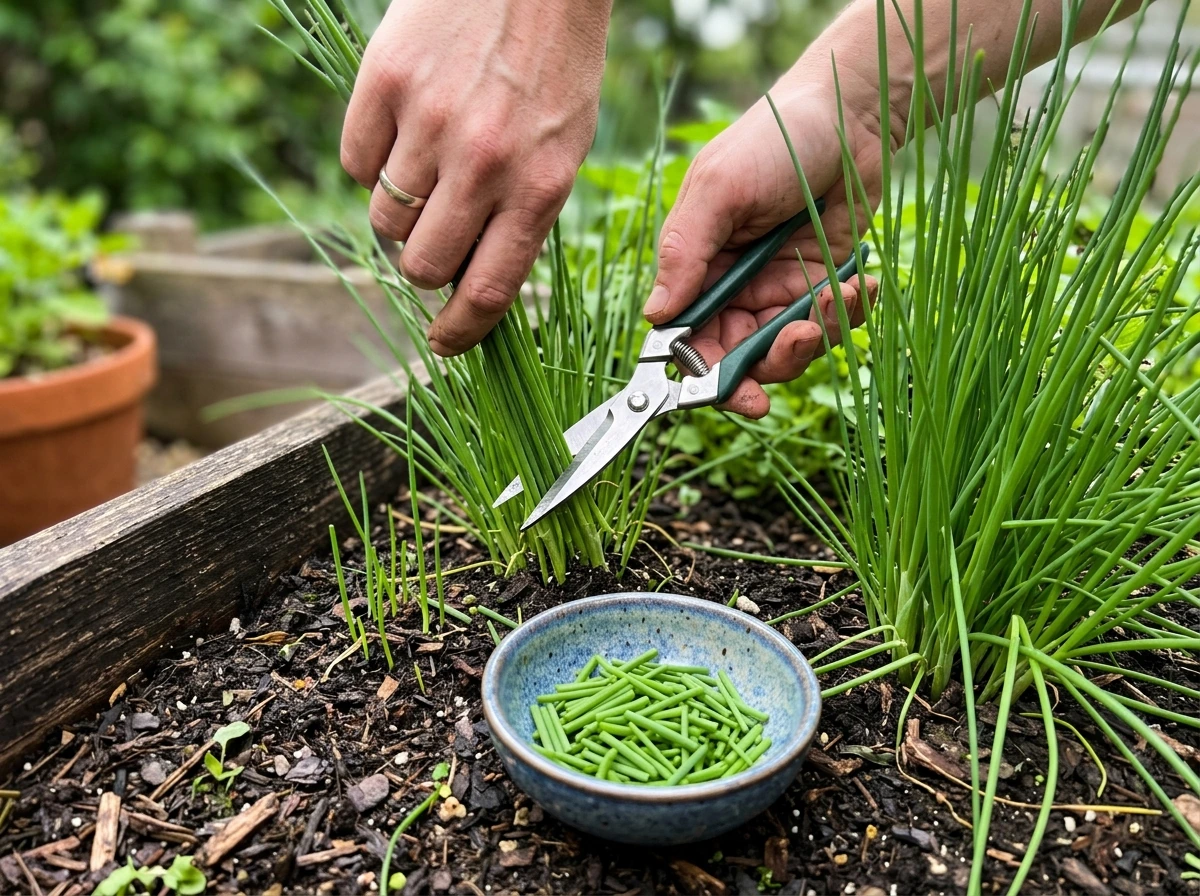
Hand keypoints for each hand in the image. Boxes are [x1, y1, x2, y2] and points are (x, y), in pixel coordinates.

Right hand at [341, 0, 610, 355]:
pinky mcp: (384, 83)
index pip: (487, 290)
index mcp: (539, 185)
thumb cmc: (554, 62)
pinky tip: (403, 128)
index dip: (459, 332)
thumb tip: (474, 283)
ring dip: (399, 212)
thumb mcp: (564, 146)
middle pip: (423, 265)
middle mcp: (484, 161)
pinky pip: (354, 163)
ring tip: (425, 168)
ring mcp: (430, 121)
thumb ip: (523, 215)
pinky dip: (371, 161)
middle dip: (424, 266)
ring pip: (384, 219)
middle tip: (435, 238)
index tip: (444, 344)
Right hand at [644, 69, 884, 418]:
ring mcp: (780, 290)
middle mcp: (736, 289)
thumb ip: (684, 253)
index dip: (705, 375)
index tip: (734, 392)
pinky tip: (863, 283)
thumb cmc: (770, 141)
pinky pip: (834, 325)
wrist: (848, 114)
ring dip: (814, 338)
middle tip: (795, 341)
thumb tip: (654, 317)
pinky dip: (850, 314)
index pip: (690, 341)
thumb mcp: (717, 190)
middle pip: (740, 359)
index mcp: (697, 270)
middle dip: (769, 364)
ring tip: (833, 299)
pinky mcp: (825, 285)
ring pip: (789, 350)